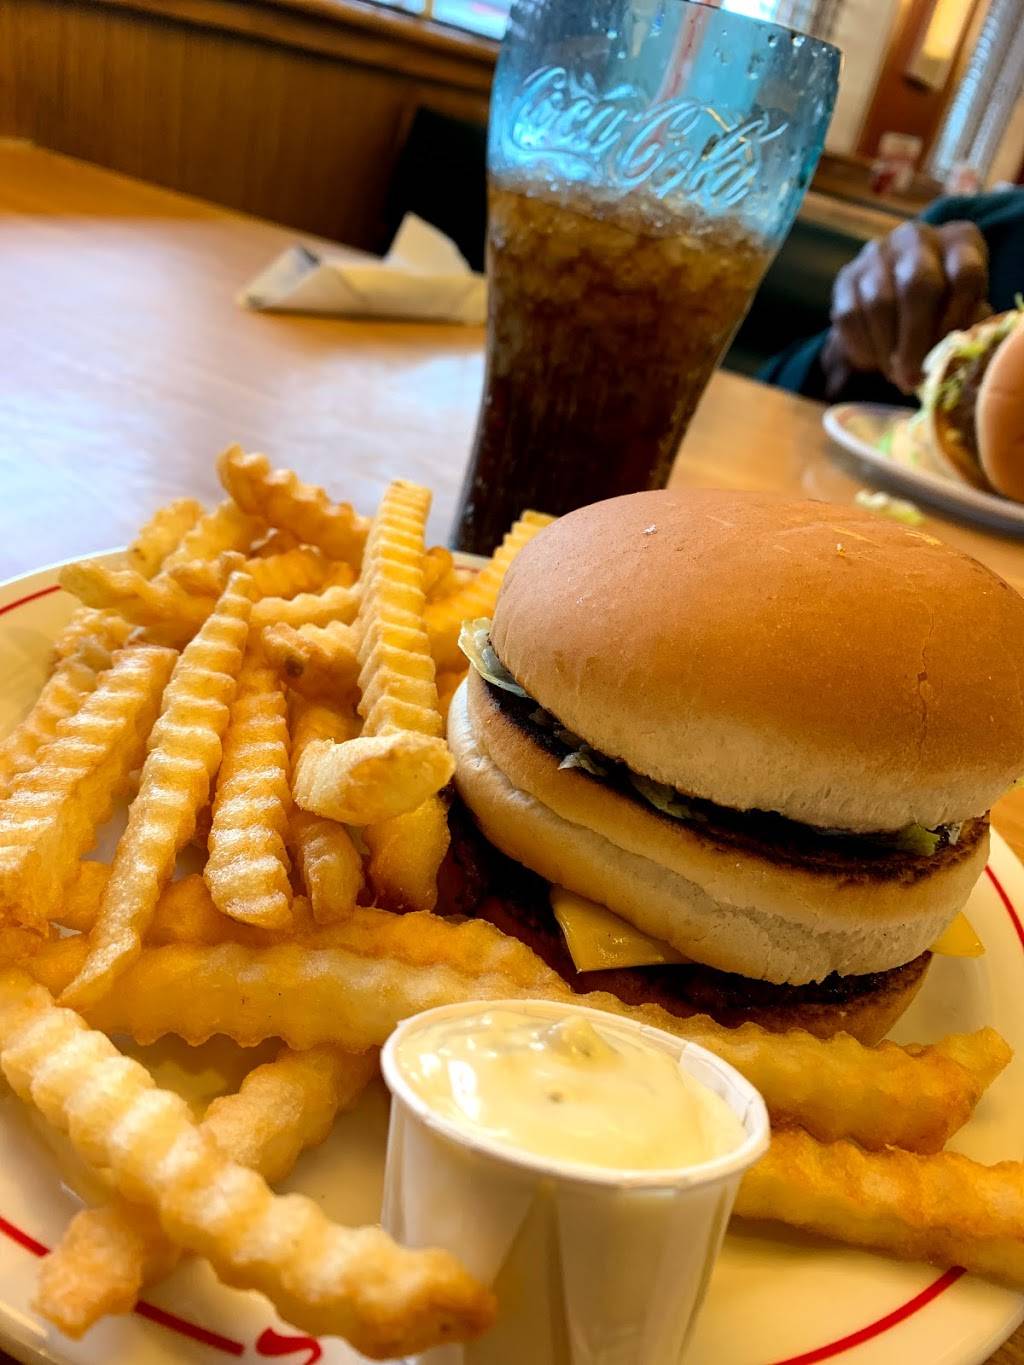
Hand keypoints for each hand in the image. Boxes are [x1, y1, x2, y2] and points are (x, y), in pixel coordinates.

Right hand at [825, 220, 988, 394]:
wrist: (899, 289)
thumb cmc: (943, 305)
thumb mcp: (966, 309)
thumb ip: (965, 327)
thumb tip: (948, 358)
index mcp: (959, 241)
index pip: (965, 275)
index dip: (958, 318)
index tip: (949, 353)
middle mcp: (916, 238)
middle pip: (916, 285)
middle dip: (914, 340)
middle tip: (912, 379)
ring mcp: (878, 253)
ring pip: (879, 303)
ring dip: (886, 349)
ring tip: (894, 376)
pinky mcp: (847, 275)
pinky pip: (849, 315)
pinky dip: (861, 347)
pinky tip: (873, 362)